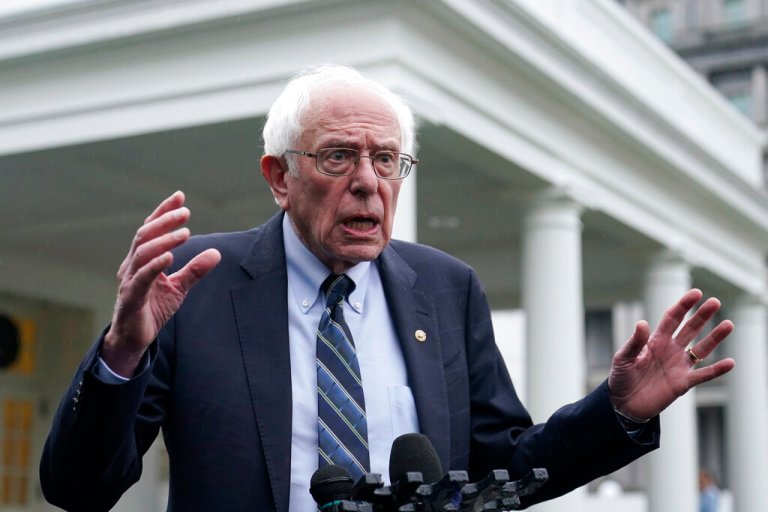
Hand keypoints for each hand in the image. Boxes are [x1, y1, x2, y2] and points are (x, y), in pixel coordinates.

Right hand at [102, 191, 220, 376]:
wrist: (134, 338)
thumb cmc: (153, 309)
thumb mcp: (179, 288)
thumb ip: (195, 270)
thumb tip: (216, 253)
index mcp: (141, 259)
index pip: (151, 229)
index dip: (163, 212)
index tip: (180, 196)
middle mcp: (132, 265)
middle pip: (145, 235)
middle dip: (165, 221)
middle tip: (186, 212)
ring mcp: (129, 280)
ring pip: (143, 253)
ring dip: (164, 241)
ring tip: (184, 233)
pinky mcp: (131, 297)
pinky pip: (142, 278)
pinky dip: (155, 265)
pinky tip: (169, 257)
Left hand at [608, 289, 734, 420]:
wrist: (623, 403)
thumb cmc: (621, 377)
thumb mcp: (623, 358)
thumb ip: (634, 342)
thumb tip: (642, 323)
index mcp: (655, 340)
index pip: (672, 319)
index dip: (684, 306)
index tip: (696, 293)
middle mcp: (670, 350)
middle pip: (690, 329)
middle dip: (702, 316)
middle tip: (715, 302)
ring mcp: (679, 366)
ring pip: (701, 349)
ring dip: (714, 338)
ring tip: (728, 324)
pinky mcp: (683, 383)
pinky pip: (703, 375)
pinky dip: (716, 370)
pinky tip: (730, 363)